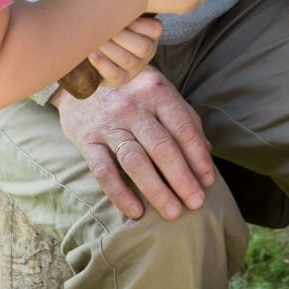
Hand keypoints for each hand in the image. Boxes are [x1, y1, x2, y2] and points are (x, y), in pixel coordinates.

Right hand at [51, 67, 215, 220]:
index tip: (208, 181)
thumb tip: (206, 152)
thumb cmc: (131, 89)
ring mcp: (109, 124)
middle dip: (182, 179)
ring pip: (135, 161)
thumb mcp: (159, 92)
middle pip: (162, 147)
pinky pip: (104, 171)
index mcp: (157, 92)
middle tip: (196, 203)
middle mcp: (133, 107)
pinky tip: (136, 211)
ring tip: (173, 212)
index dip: (198, 157)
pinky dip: (120, 193)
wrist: (80, 76)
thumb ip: (184, 119)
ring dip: (157, 190)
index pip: (183, 128)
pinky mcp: (87, 140)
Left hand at [88, 14, 161, 86]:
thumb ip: (122, 4)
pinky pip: (116, 75)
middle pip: (142, 47)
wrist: (94, 45)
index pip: (155, 29)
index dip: (138, 23)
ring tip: (94, 41)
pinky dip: (103, 65)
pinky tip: (92, 55)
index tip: (120, 16)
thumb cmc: (108, 22)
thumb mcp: (119, 12)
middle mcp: (147, 51)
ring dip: (109, 49)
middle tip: (101, 28)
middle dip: (120, 36)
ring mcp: (135, 67)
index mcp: (151, 33)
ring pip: (128, 61)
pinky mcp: (121, 79)